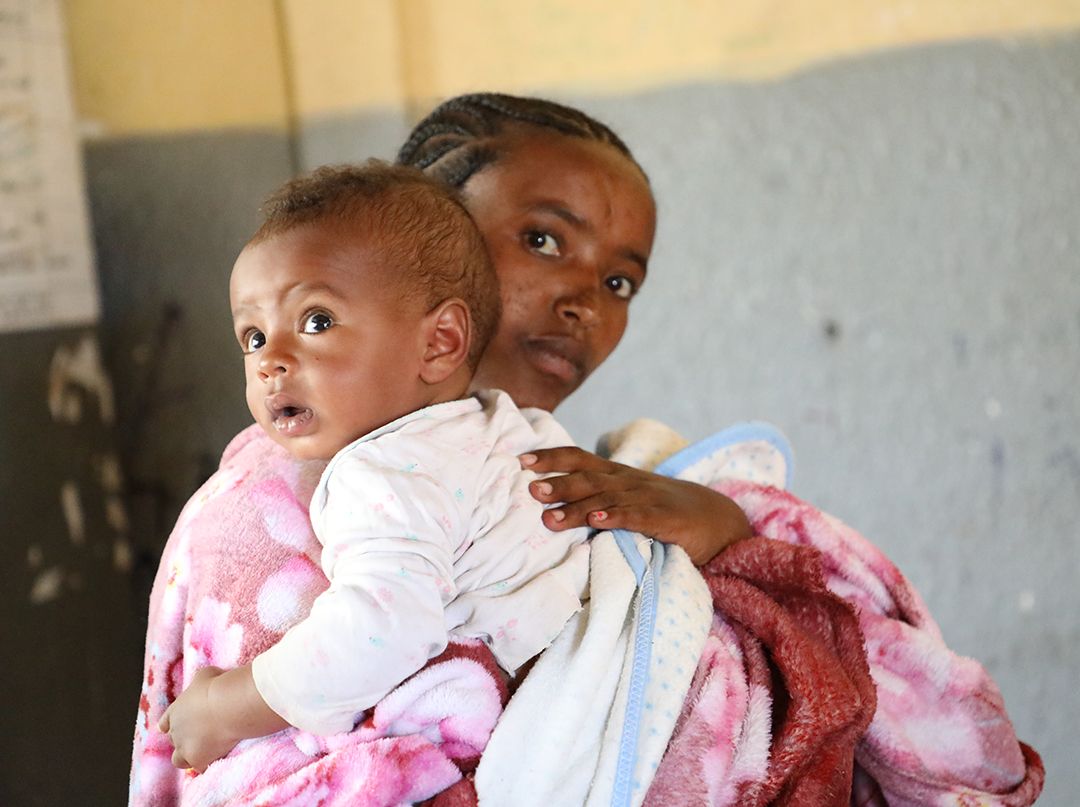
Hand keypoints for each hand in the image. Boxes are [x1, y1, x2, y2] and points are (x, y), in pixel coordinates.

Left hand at [159, 666, 237, 772]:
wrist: (228, 705)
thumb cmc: (218, 686)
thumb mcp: (206, 675)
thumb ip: (200, 682)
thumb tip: (206, 683)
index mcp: (175, 711)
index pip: (165, 723)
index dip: (171, 726)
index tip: (173, 728)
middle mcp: (176, 731)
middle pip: (175, 741)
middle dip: (186, 739)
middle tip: (202, 735)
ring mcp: (185, 747)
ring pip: (179, 760)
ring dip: (189, 757)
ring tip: (203, 754)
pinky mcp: (197, 760)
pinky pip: (199, 768)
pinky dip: (206, 765)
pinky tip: (216, 760)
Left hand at [521, 447, 751, 564]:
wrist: (718, 520)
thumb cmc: (664, 511)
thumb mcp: (629, 499)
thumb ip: (597, 497)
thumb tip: (551, 502)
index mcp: (618, 476)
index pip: (580, 459)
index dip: (552, 458)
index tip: (522, 461)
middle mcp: (629, 482)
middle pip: (588, 478)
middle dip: (558, 483)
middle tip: (529, 490)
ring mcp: (648, 499)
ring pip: (606, 499)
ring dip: (576, 507)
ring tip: (549, 518)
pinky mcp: (666, 519)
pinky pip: (637, 517)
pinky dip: (616, 518)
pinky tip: (597, 521)